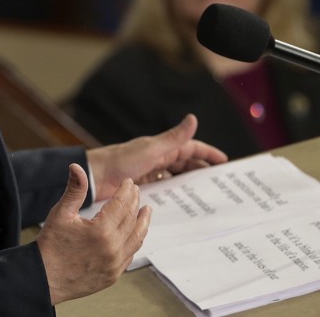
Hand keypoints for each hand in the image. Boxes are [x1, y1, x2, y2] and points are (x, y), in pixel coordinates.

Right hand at [36, 163, 149, 304]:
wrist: (43, 279)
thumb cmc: (51, 245)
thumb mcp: (61, 213)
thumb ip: (75, 189)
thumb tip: (77, 167)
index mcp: (101, 230)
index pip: (121, 204)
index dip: (126, 191)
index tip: (129, 182)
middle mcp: (112, 248)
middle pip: (131, 219)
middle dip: (135, 202)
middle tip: (136, 191)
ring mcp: (114, 264)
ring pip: (136, 239)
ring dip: (142, 222)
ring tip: (146, 211)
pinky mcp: (113, 276)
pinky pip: (130, 255)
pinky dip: (135, 241)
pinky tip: (135, 234)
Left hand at [87, 114, 227, 200]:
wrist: (95, 177)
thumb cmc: (121, 160)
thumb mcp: (151, 149)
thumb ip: (173, 137)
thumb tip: (193, 118)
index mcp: (161, 147)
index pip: (190, 148)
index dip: (207, 153)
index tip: (224, 162)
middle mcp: (157, 158)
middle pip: (185, 163)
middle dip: (202, 169)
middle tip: (219, 182)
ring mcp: (149, 172)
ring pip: (175, 176)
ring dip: (189, 182)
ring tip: (205, 193)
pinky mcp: (142, 185)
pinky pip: (163, 188)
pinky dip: (173, 192)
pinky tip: (181, 201)